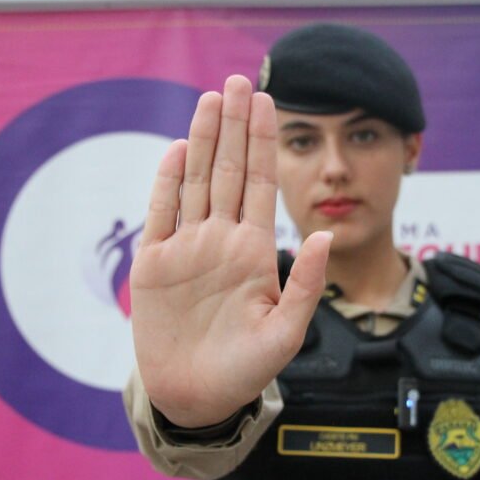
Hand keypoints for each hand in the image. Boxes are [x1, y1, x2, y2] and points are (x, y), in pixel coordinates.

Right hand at [130, 75, 331, 427]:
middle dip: (233, 126)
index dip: (262, 142)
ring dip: (201, 141)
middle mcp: (221, 241)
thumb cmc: (245, 371)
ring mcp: (186, 249)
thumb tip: (324, 235)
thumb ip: (304, 284)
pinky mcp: (154, 265)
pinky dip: (166, 183)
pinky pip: (161, 215)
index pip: (259, 184)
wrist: (195, 399)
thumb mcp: (284, 333)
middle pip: (226, 171)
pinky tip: (176, 150)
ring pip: (194, 182)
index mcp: (254, 251)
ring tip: (211, 99)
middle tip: (238, 81)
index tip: (267, 100)